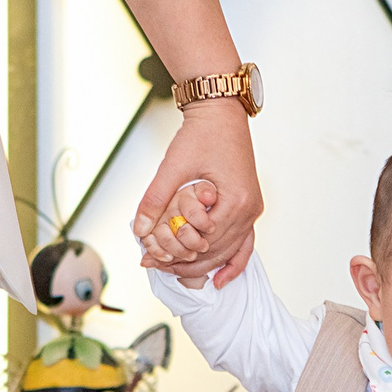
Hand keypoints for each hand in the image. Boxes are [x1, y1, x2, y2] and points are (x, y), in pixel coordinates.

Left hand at [133, 99, 260, 286]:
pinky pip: (244, 242)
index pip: (205, 241)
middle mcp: (250, 209)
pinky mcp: (249, 206)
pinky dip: (233, 261)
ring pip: (229, 251)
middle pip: (217, 251)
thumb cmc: (201, 134)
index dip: (177, 253)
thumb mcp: (173, 166)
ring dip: (204, 264)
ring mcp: (253, 209)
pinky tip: (221, 279)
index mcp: (235, 200)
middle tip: (157, 267)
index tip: (152, 260)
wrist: (221, 113)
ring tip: (175, 271)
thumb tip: (138, 229)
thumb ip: (156, 199)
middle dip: (187, 263)